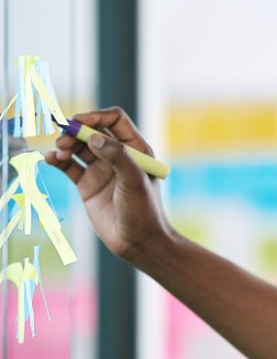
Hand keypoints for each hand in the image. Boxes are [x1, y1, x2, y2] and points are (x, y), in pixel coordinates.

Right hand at [45, 107, 173, 262]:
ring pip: (78, 147)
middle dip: (76, 130)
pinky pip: (69, 166)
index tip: (79, 122)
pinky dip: (58, 160)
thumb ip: (117, 156)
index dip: (96, 116)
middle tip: (64, 139)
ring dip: (65, 144)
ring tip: (59, 152)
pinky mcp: (87, 184)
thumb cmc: (144, 211)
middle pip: (92, 131)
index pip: (115, 120)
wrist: (138, 242)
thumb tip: (94, 137)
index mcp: (136, 149)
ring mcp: (101, 170)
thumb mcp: (134, 181)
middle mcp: (117, 156)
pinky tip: (51, 159)